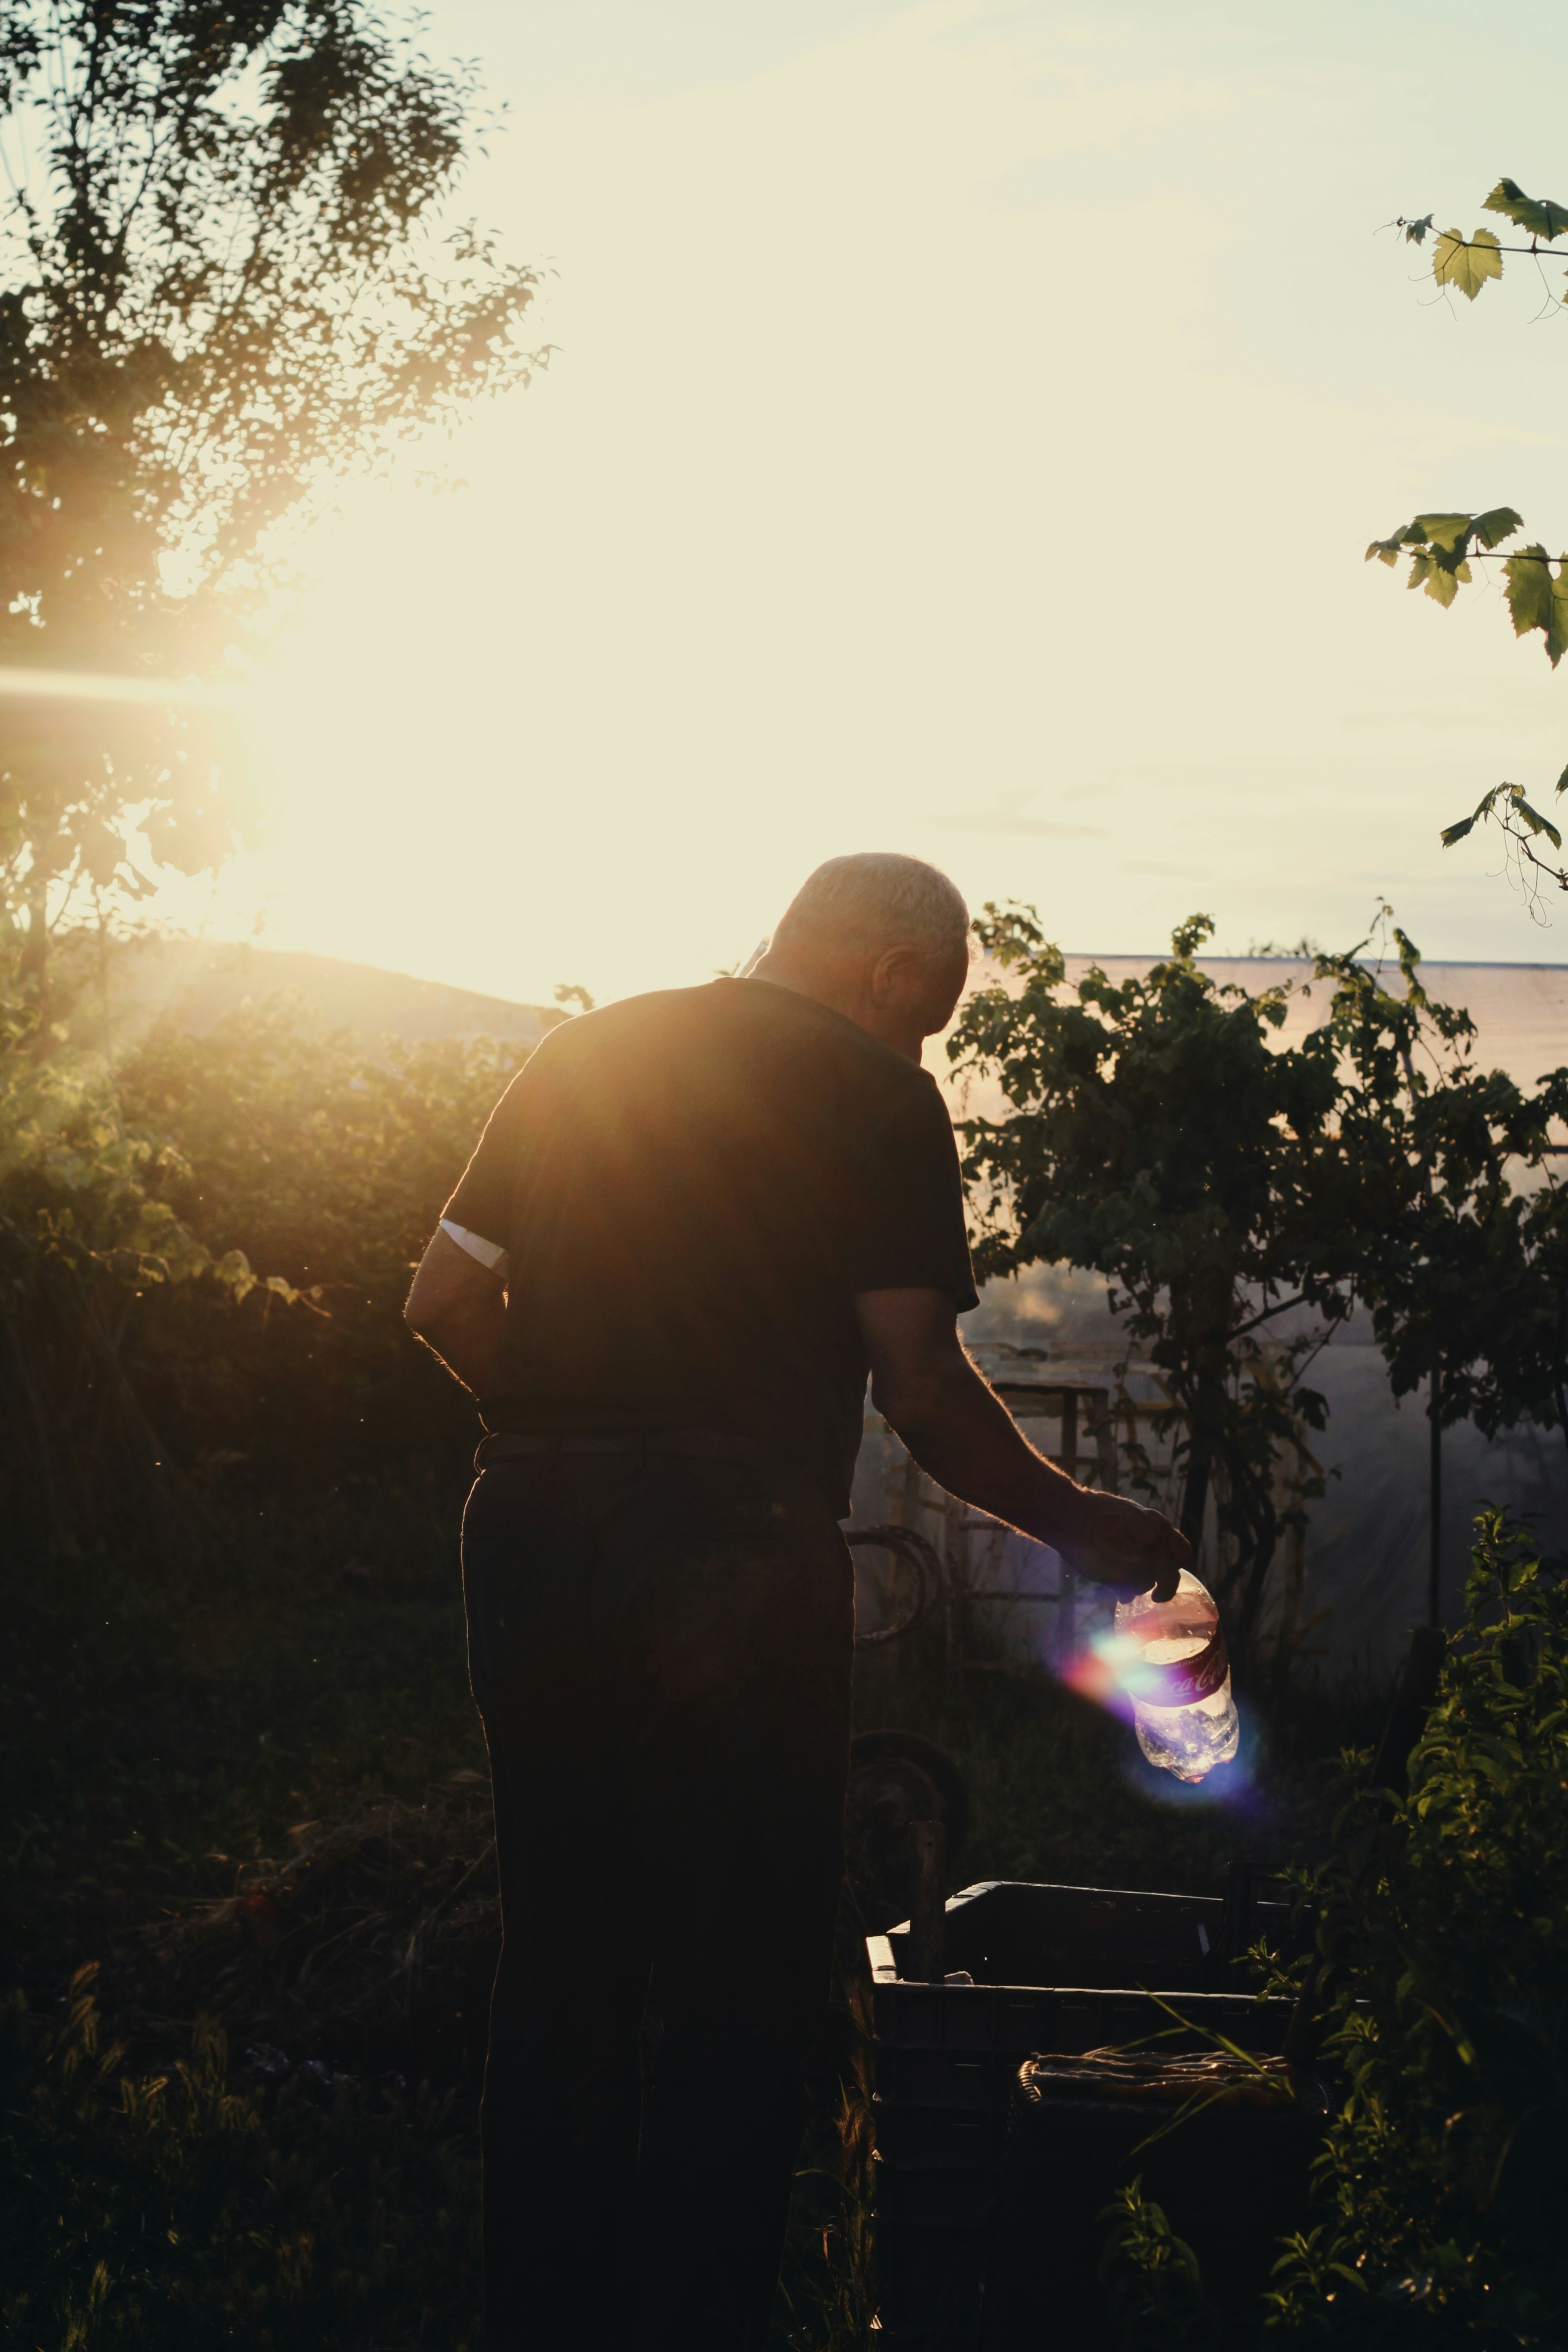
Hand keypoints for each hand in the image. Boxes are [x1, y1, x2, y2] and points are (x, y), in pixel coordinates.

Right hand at [1048, 1487, 1189, 1603]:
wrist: (1071, 1515)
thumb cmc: (1095, 1512)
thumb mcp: (1129, 1514)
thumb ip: (1144, 1537)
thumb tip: (1150, 1559)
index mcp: (1158, 1524)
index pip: (1183, 1553)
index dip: (1175, 1565)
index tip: (1166, 1571)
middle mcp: (1155, 1542)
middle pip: (1171, 1575)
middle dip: (1162, 1586)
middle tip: (1154, 1593)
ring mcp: (1142, 1559)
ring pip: (1148, 1584)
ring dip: (1136, 1585)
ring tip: (1118, 1577)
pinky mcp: (1126, 1574)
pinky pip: (1130, 1590)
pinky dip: (1122, 1590)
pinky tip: (1109, 1582)